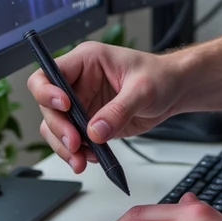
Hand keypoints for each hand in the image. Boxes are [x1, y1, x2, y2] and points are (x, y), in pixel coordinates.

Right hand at [28, 40, 184, 171]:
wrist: (174, 91)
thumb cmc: (161, 76)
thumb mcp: (143, 89)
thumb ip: (119, 110)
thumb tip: (96, 131)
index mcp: (86, 61)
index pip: (48, 73)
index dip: (48, 92)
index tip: (65, 107)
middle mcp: (79, 82)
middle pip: (48, 106)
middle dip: (59, 127)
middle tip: (75, 143)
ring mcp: (83, 103)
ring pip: (56, 127)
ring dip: (64, 146)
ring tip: (80, 159)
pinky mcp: (90, 122)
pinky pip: (73, 139)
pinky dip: (77, 152)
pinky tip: (91, 157)